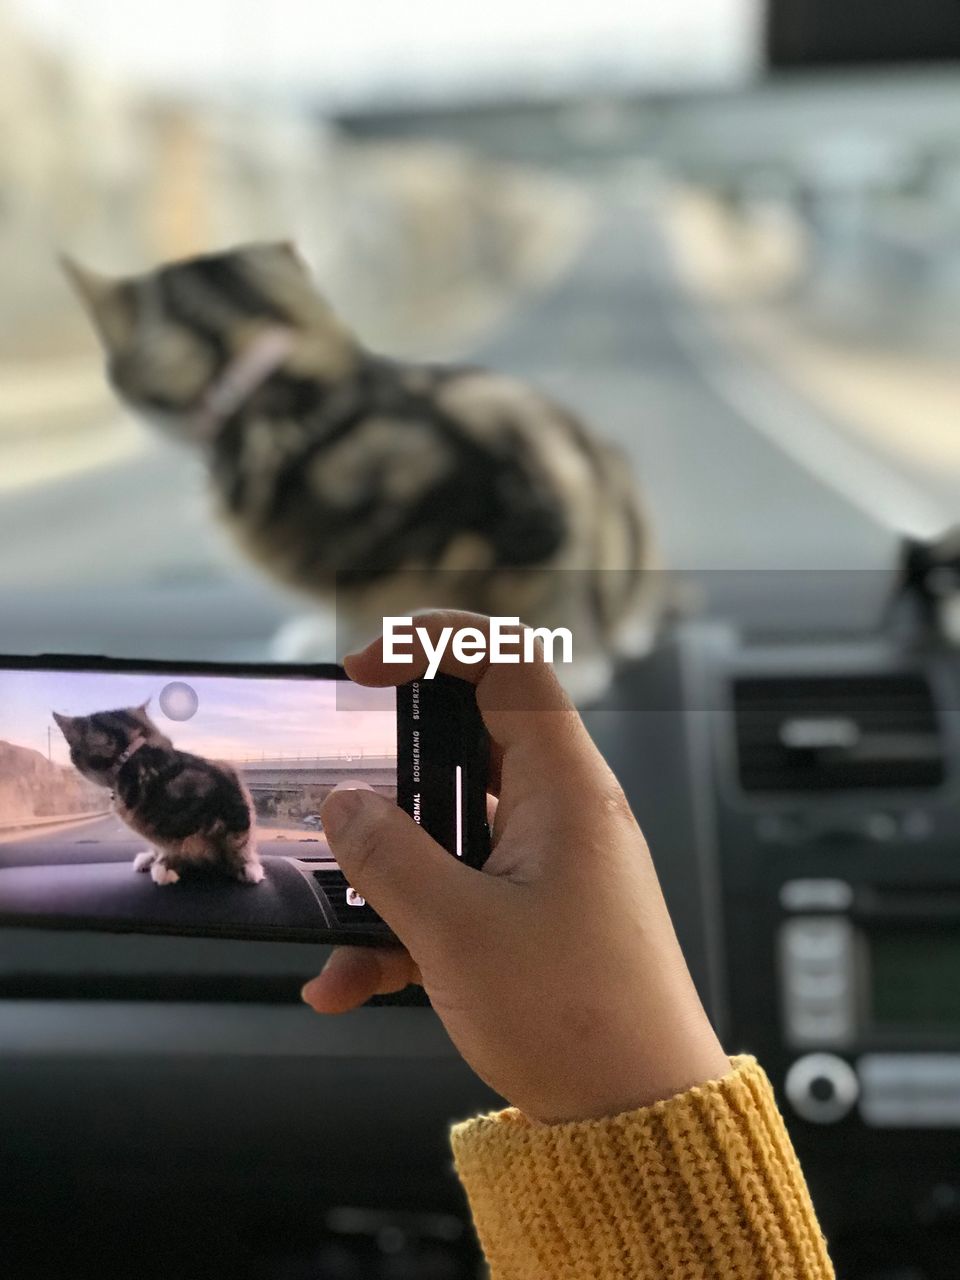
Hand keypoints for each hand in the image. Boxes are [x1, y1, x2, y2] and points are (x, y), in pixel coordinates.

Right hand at [302, 612, 728, 1123]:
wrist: (637, 1115)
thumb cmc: (577, 1018)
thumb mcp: (455, 930)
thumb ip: (387, 855)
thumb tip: (343, 805)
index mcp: (564, 786)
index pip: (507, 661)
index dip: (434, 641)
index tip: (363, 668)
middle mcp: (561, 812)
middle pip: (467, 742)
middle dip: (393, 772)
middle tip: (341, 798)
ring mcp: (547, 865)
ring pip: (450, 829)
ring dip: (386, 875)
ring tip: (337, 936)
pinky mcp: (533, 915)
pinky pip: (456, 893)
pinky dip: (402, 928)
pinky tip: (349, 985)